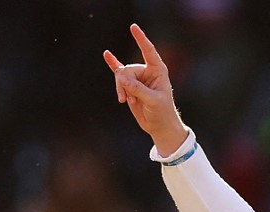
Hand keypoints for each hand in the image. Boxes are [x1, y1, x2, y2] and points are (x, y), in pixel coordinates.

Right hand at [103, 24, 188, 155]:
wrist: (158, 126)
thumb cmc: (162, 113)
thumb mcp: (153, 101)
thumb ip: (138, 89)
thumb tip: (121, 79)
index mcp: (158, 71)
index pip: (148, 51)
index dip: (141, 39)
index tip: (133, 27)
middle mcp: (147, 72)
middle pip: (128, 69)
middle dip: (125, 83)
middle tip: (129, 98)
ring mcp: (137, 78)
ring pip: (120, 76)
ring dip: (120, 88)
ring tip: (126, 100)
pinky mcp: (129, 86)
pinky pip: (118, 72)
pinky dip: (113, 64)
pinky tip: (107, 54)